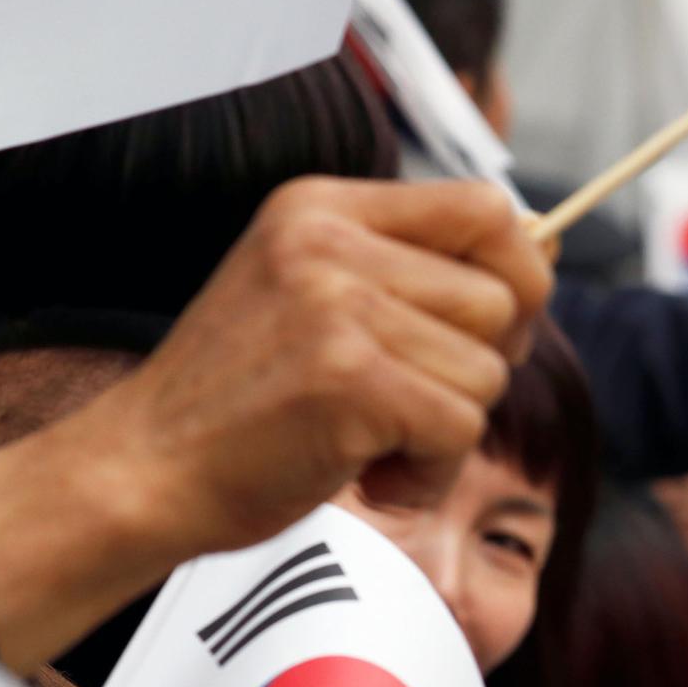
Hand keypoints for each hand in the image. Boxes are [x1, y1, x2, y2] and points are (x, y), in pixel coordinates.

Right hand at [0, 178, 550, 670]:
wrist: (140, 472)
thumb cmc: (242, 399)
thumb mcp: (314, 294)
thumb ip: (410, 270)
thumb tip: (547, 256)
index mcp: (322, 207)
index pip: (484, 207)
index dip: (521, 269)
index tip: (495, 328)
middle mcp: (329, 242)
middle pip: (501, 298)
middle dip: (484, 367)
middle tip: (418, 405)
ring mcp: (336, 307)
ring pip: (488, 372)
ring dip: (450, 432)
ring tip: (376, 447)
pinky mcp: (349, 380)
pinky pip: (461, 429)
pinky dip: (432, 476)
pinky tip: (373, 480)